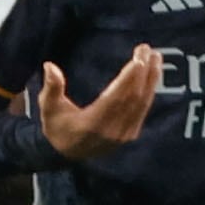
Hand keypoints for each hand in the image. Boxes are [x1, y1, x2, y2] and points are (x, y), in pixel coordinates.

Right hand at [38, 46, 160, 159]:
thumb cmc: (57, 126)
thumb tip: (49, 66)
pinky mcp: (129, 135)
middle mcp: (112, 130)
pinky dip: (149, 91)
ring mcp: (123, 134)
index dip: (128, 78)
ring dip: (151, 80)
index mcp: (92, 123)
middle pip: (133, 98)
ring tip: (156, 58)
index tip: (138, 59)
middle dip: (143, 73)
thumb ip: (51, 88)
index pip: (115, 97)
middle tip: (148, 50)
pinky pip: (142, 110)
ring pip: (142, 104)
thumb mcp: (48, 108)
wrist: (66, 154)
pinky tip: (152, 76)